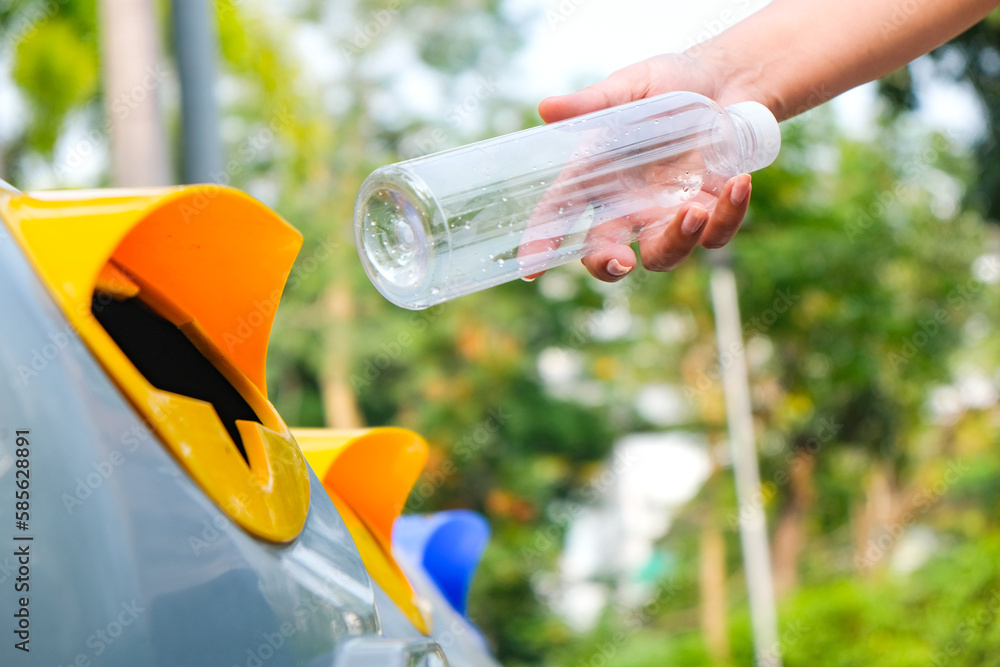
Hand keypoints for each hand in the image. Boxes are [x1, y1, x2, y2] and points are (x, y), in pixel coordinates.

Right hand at [537, 53, 757, 281]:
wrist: (726, 83)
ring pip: (663, 255)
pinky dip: (728, 214)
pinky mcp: (708, 216)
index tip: (530, 269)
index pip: (560, 215)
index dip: (542, 243)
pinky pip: (716, 235)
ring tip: (695, 208)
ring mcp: (666, 217)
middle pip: (605, 253)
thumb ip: (593, 104)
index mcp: (597, 177)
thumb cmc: (669, 84)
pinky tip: (739, 182)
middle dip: (608, 264)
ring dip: (677, 240)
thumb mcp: (630, 88)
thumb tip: (547, 108)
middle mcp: (626, 206)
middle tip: (623, 261)